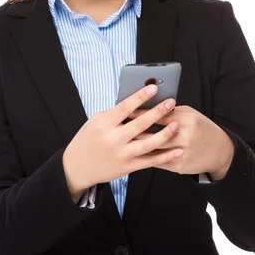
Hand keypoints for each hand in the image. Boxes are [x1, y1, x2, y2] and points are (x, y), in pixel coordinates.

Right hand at [62, 85, 183, 195]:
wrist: (77, 167)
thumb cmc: (87, 140)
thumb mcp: (95, 122)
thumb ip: (115, 113)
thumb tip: (137, 102)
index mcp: (104, 124)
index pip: (126, 107)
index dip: (141, 96)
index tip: (154, 88)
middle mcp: (114, 139)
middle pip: (141, 124)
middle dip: (158, 112)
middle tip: (171, 102)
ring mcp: (122, 154)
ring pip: (149, 144)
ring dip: (165, 134)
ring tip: (177, 124)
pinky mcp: (128, 167)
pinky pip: (150, 161)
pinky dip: (165, 156)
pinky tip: (177, 150)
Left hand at [127, 105, 233, 179]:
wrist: (220, 152)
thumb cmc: (202, 128)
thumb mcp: (190, 114)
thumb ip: (172, 111)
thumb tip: (150, 105)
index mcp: (186, 121)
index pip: (158, 115)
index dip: (140, 113)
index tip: (127, 111)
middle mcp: (184, 137)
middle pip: (152, 134)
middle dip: (134, 130)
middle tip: (119, 126)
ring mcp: (181, 154)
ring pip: (152, 150)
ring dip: (136, 145)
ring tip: (123, 140)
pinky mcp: (179, 167)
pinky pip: (157, 162)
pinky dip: (145, 156)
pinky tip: (134, 152)